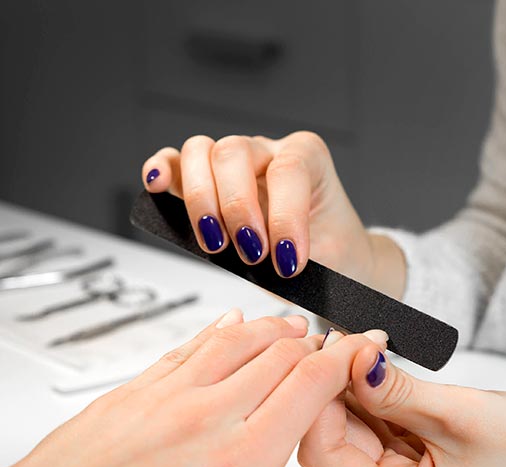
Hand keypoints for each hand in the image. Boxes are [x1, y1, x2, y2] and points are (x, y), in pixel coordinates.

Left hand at [0, 313, 380, 466]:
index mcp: (242, 462)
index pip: (310, 388)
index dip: (343, 361)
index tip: (359, 351)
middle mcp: (213, 415)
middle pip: (281, 355)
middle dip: (315, 344)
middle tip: (330, 343)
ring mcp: (175, 393)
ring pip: (241, 338)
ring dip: (274, 328)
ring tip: (293, 326)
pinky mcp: (142, 384)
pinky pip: (194, 343)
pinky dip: (222, 328)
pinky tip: (234, 321)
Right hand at [141, 132, 405, 296]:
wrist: (333, 254)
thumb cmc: (330, 252)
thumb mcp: (328, 257)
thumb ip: (292, 254)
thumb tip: (254, 260)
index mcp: (308, 157)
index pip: (287, 170)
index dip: (284, 217)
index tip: (288, 262)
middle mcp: (269, 151)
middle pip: (233, 152)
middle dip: (236, 209)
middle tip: (251, 253)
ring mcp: (236, 161)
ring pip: (201, 152)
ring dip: (201, 200)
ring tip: (216, 243)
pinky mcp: (208, 180)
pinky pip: (176, 162)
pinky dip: (163, 170)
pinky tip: (159, 187)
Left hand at [298, 332, 505, 466]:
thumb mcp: (462, 413)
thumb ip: (395, 390)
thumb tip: (352, 358)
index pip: (325, 454)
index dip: (319, 398)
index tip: (333, 350)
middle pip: (333, 441)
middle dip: (332, 387)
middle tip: (347, 340)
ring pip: (352, 431)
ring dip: (350, 388)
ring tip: (361, 346)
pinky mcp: (412, 466)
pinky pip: (376, 429)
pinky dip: (371, 397)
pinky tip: (374, 368)